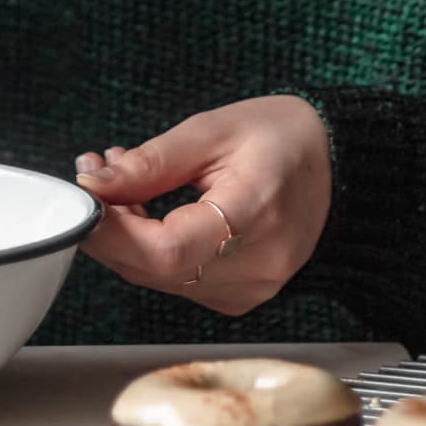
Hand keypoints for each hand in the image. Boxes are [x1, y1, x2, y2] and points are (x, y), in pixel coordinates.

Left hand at [74, 95, 331, 314]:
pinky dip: (151, 249)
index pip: (170, 250)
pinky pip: (179, 280)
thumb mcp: (212, 129)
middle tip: (94, 177)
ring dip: (126, 237)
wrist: (338, 164)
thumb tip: (94, 183)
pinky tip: (145, 209)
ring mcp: (253, 289)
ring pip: (161, 279)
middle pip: (158, 270)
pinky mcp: (243, 295)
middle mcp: (258, 266)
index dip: (116, 231)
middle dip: (111, 228)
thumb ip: (152, 162)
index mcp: (255, 213)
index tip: (88, 194)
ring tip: (119, 181)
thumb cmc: (279, 136)